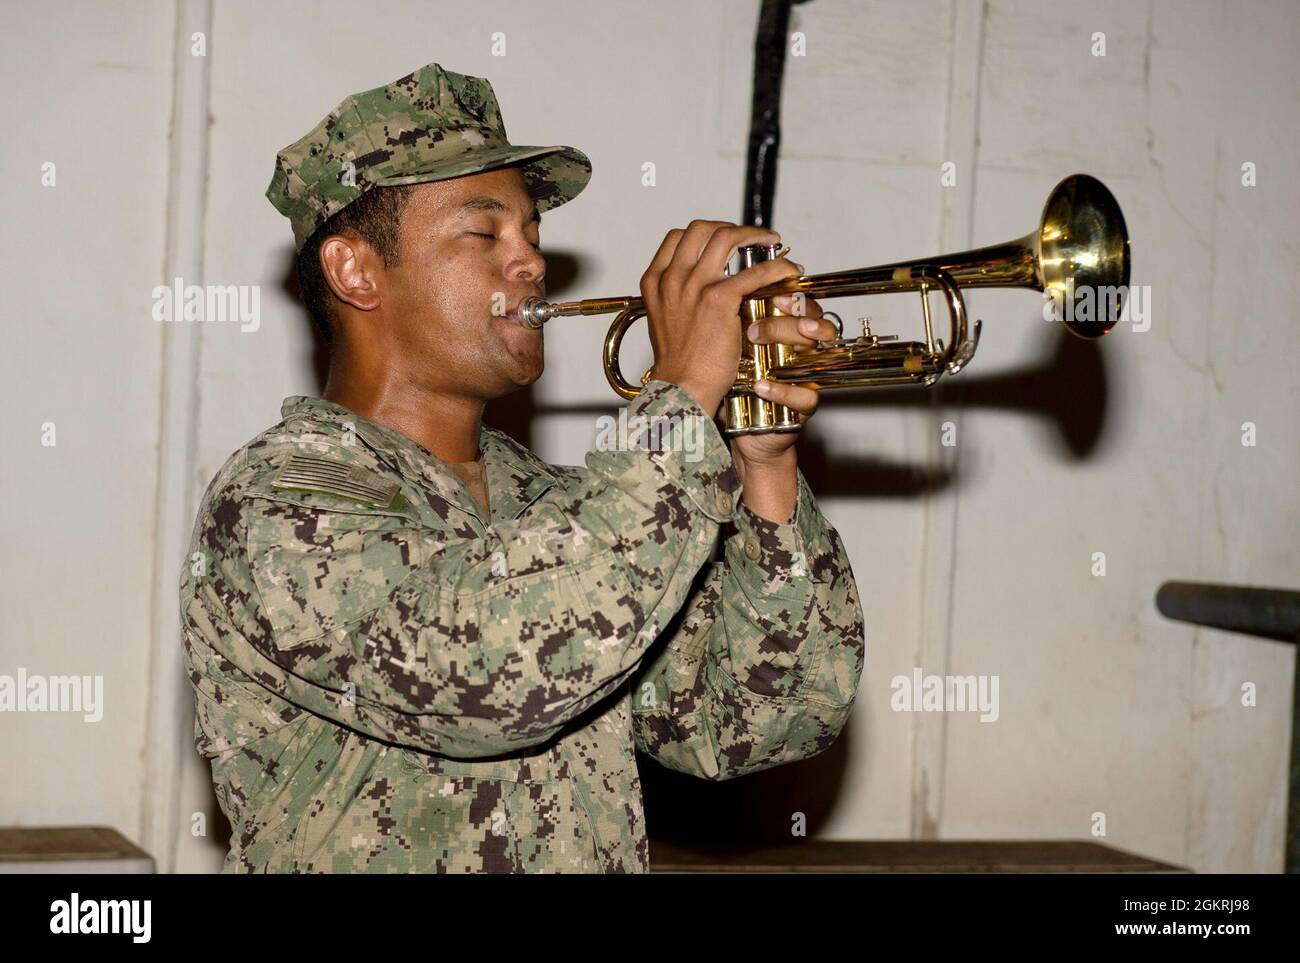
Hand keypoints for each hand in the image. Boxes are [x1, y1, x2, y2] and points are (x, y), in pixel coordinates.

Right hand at [639, 220, 802, 415]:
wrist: (681, 387)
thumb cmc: (678, 364)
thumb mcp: (665, 321)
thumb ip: (677, 298)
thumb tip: (698, 287)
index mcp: (655, 281)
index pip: (677, 238)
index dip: (704, 233)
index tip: (723, 239)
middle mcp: (672, 278)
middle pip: (701, 229)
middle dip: (729, 227)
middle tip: (750, 237)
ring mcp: (694, 286)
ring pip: (726, 237)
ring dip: (753, 234)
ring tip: (770, 242)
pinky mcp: (719, 300)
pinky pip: (754, 271)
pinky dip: (776, 267)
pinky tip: (787, 272)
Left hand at [730, 293, 837, 472]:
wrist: (742, 426)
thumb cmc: (738, 382)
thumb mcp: (732, 344)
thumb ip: (734, 315)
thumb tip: (722, 286)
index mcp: (788, 331)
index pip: (802, 305)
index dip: (792, 297)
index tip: (771, 293)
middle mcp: (801, 351)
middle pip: (812, 325)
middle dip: (787, 322)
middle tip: (754, 330)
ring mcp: (806, 377)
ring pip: (816, 355)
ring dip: (789, 347)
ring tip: (759, 351)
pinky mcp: (804, 405)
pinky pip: (805, 396)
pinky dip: (783, 390)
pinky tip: (761, 386)